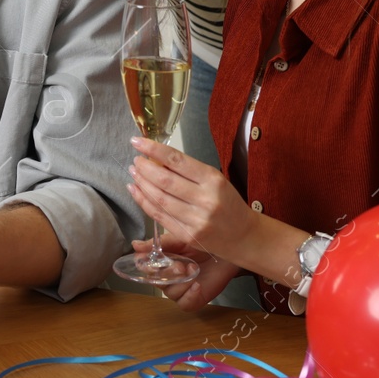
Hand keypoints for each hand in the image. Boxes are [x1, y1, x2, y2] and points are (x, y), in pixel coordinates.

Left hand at [126, 137, 257, 261]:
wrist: (245, 236)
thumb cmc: (228, 203)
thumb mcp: (215, 180)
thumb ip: (188, 171)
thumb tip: (156, 158)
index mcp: (213, 180)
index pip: (177, 160)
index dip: (153, 149)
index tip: (137, 142)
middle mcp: (205, 200)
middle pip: (165, 181)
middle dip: (144, 168)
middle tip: (135, 161)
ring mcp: (195, 220)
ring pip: (159, 199)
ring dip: (141, 184)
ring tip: (134, 173)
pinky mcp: (187, 236)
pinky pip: (159, 216)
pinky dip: (144, 202)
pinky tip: (135, 191)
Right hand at [130, 236, 241, 310]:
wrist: (227, 251)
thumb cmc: (204, 243)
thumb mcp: (181, 238)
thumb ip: (160, 243)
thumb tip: (135, 245)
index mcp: (161, 261)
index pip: (144, 267)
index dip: (147, 266)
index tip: (154, 262)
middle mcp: (167, 277)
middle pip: (156, 282)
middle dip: (167, 274)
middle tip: (181, 266)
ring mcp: (180, 289)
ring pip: (170, 293)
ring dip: (181, 283)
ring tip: (194, 271)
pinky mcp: (193, 299)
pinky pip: (184, 304)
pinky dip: (190, 296)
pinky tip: (197, 285)